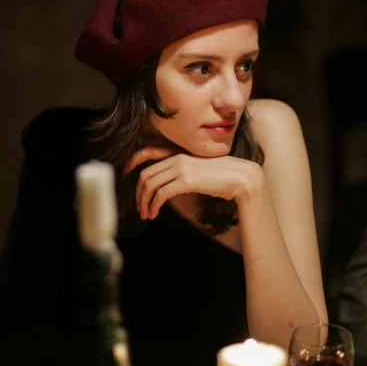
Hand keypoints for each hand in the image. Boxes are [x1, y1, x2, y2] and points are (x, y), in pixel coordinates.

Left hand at [126, 146, 261, 219]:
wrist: (240, 176)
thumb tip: (169, 187)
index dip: (133, 162)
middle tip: (140, 207)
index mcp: (179, 153)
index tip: (126, 173)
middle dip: (139, 192)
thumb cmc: (222, 177)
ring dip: (144, 202)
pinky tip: (155, 213)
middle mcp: (176, 158)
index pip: (148, 152)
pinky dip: (154, 205)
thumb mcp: (198, 171)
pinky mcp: (185, 180)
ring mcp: (180, 168)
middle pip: (146, 174)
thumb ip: (183, 173)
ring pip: (150, 184)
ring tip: (146, 214)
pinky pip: (161, 193)